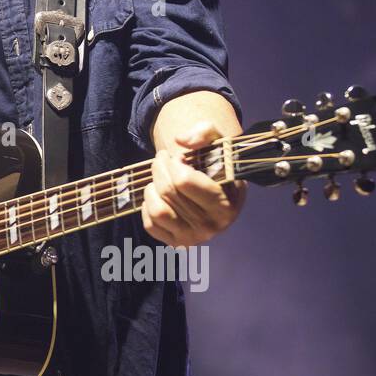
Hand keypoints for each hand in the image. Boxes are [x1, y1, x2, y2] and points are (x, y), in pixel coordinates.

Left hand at [140, 120, 245, 247]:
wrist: (220, 190)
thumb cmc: (219, 164)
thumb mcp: (220, 142)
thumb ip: (205, 132)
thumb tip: (180, 141)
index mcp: (226, 205)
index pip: (183, 181)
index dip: (174, 163)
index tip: (178, 157)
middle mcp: (211, 227)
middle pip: (167, 191)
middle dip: (160, 167)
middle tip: (162, 158)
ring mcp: (193, 238)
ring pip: (157, 209)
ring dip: (152, 187)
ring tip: (160, 177)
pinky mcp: (176, 243)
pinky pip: (150, 224)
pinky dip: (149, 206)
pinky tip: (159, 195)